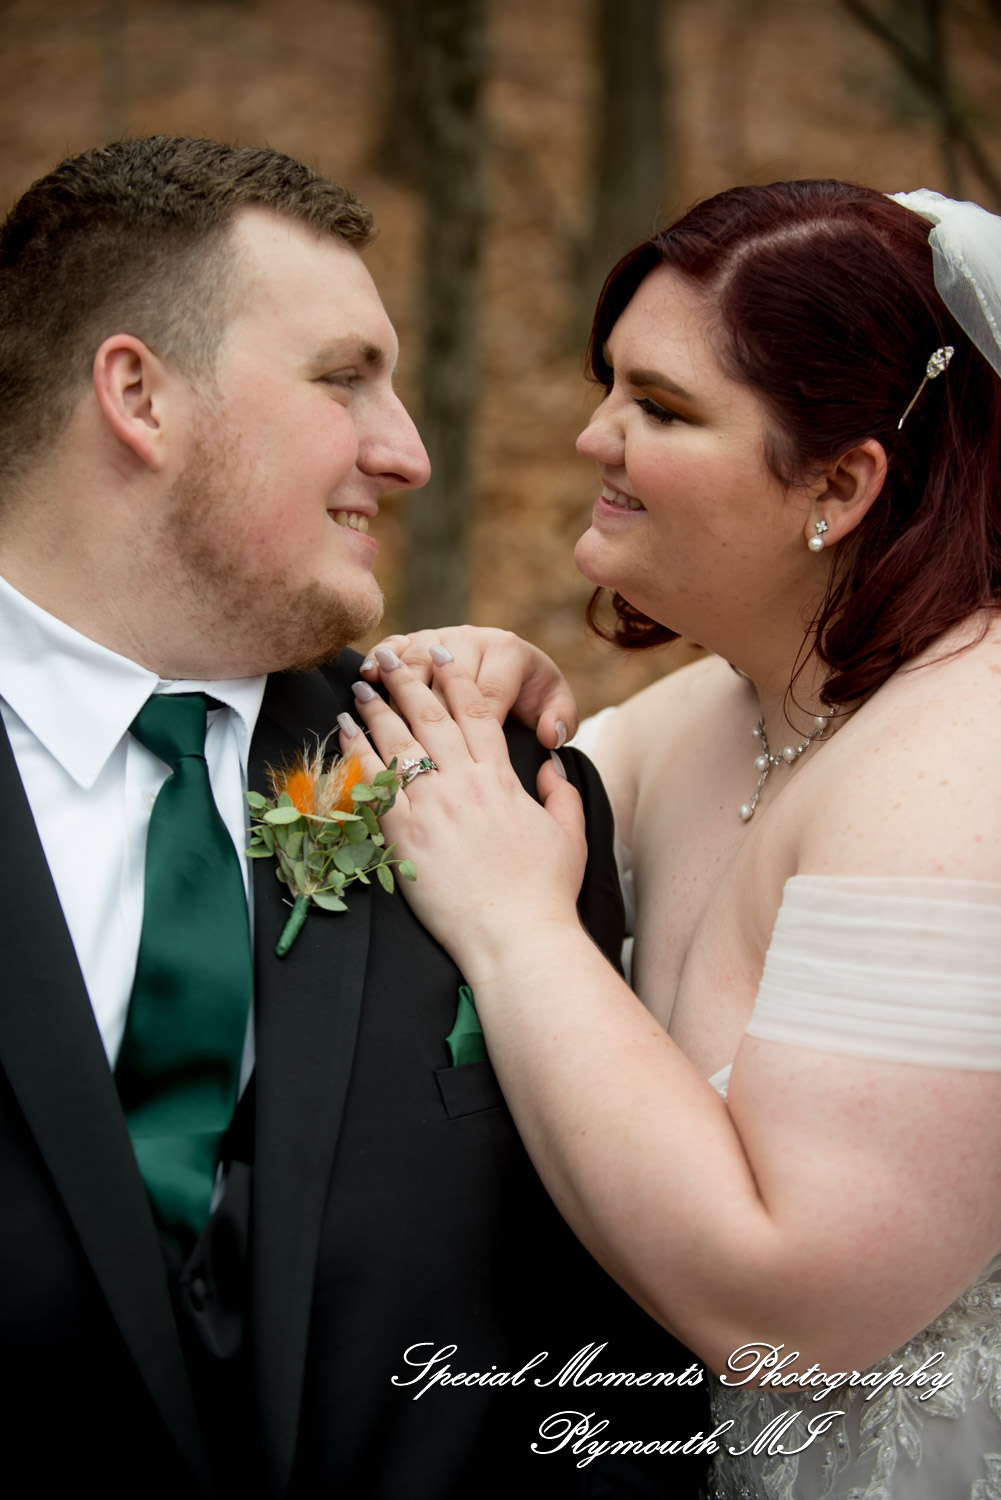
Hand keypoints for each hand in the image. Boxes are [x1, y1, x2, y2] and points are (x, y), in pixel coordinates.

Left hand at [339, 648, 587, 976]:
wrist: (517, 937)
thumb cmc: (545, 894)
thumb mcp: (569, 835)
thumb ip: (563, 794)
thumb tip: (554, 765)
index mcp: (501, 780)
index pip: (476, 712)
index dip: (457, 678)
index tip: (443, 654)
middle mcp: (464, 784)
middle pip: (431, 716)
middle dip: (410, 680)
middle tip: (392, 656)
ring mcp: (432, 807)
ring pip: (399, 742)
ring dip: (377, 708)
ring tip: (360, 685)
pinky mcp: (404, 836)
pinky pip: (374, 783)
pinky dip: (357, 752)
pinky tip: (344, 731)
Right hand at [359, 627, 577, 749]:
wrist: (516, 671)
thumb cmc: (533, 697)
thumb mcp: (556, 706)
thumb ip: (561, 719)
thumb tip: (549, 733)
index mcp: (509, 652)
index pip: (486, 692)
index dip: (472, 725)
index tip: (463, 757)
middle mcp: (474, 637)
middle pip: (443, 672)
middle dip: (427, 705)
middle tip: (411, 739)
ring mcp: (442, 634)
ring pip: (416, 656)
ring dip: (397, 681)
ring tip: (377, 703)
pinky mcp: (418, 637)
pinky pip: (396, 643)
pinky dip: (381, 657)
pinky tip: (367, 675)